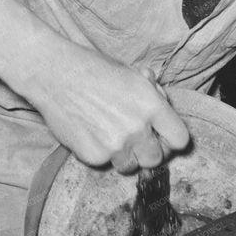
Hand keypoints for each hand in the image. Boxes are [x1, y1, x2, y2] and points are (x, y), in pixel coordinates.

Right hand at [20, 42, 189, 171]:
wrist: (54, 74)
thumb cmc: (93, 69)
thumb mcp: (132, 74)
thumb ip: (153, 95)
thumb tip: (164, 108)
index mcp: (152, 105)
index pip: (181, 140)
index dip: (171, 140)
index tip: (162, 138)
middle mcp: (137, 128)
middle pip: (157, 159)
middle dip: (148, 151)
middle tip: (135, 140)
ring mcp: (115, 145)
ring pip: (130, 166)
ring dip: (124, 155)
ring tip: (109, 134)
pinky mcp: (94, 156)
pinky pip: (105, 164)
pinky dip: (100, 153)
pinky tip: (90, 133)